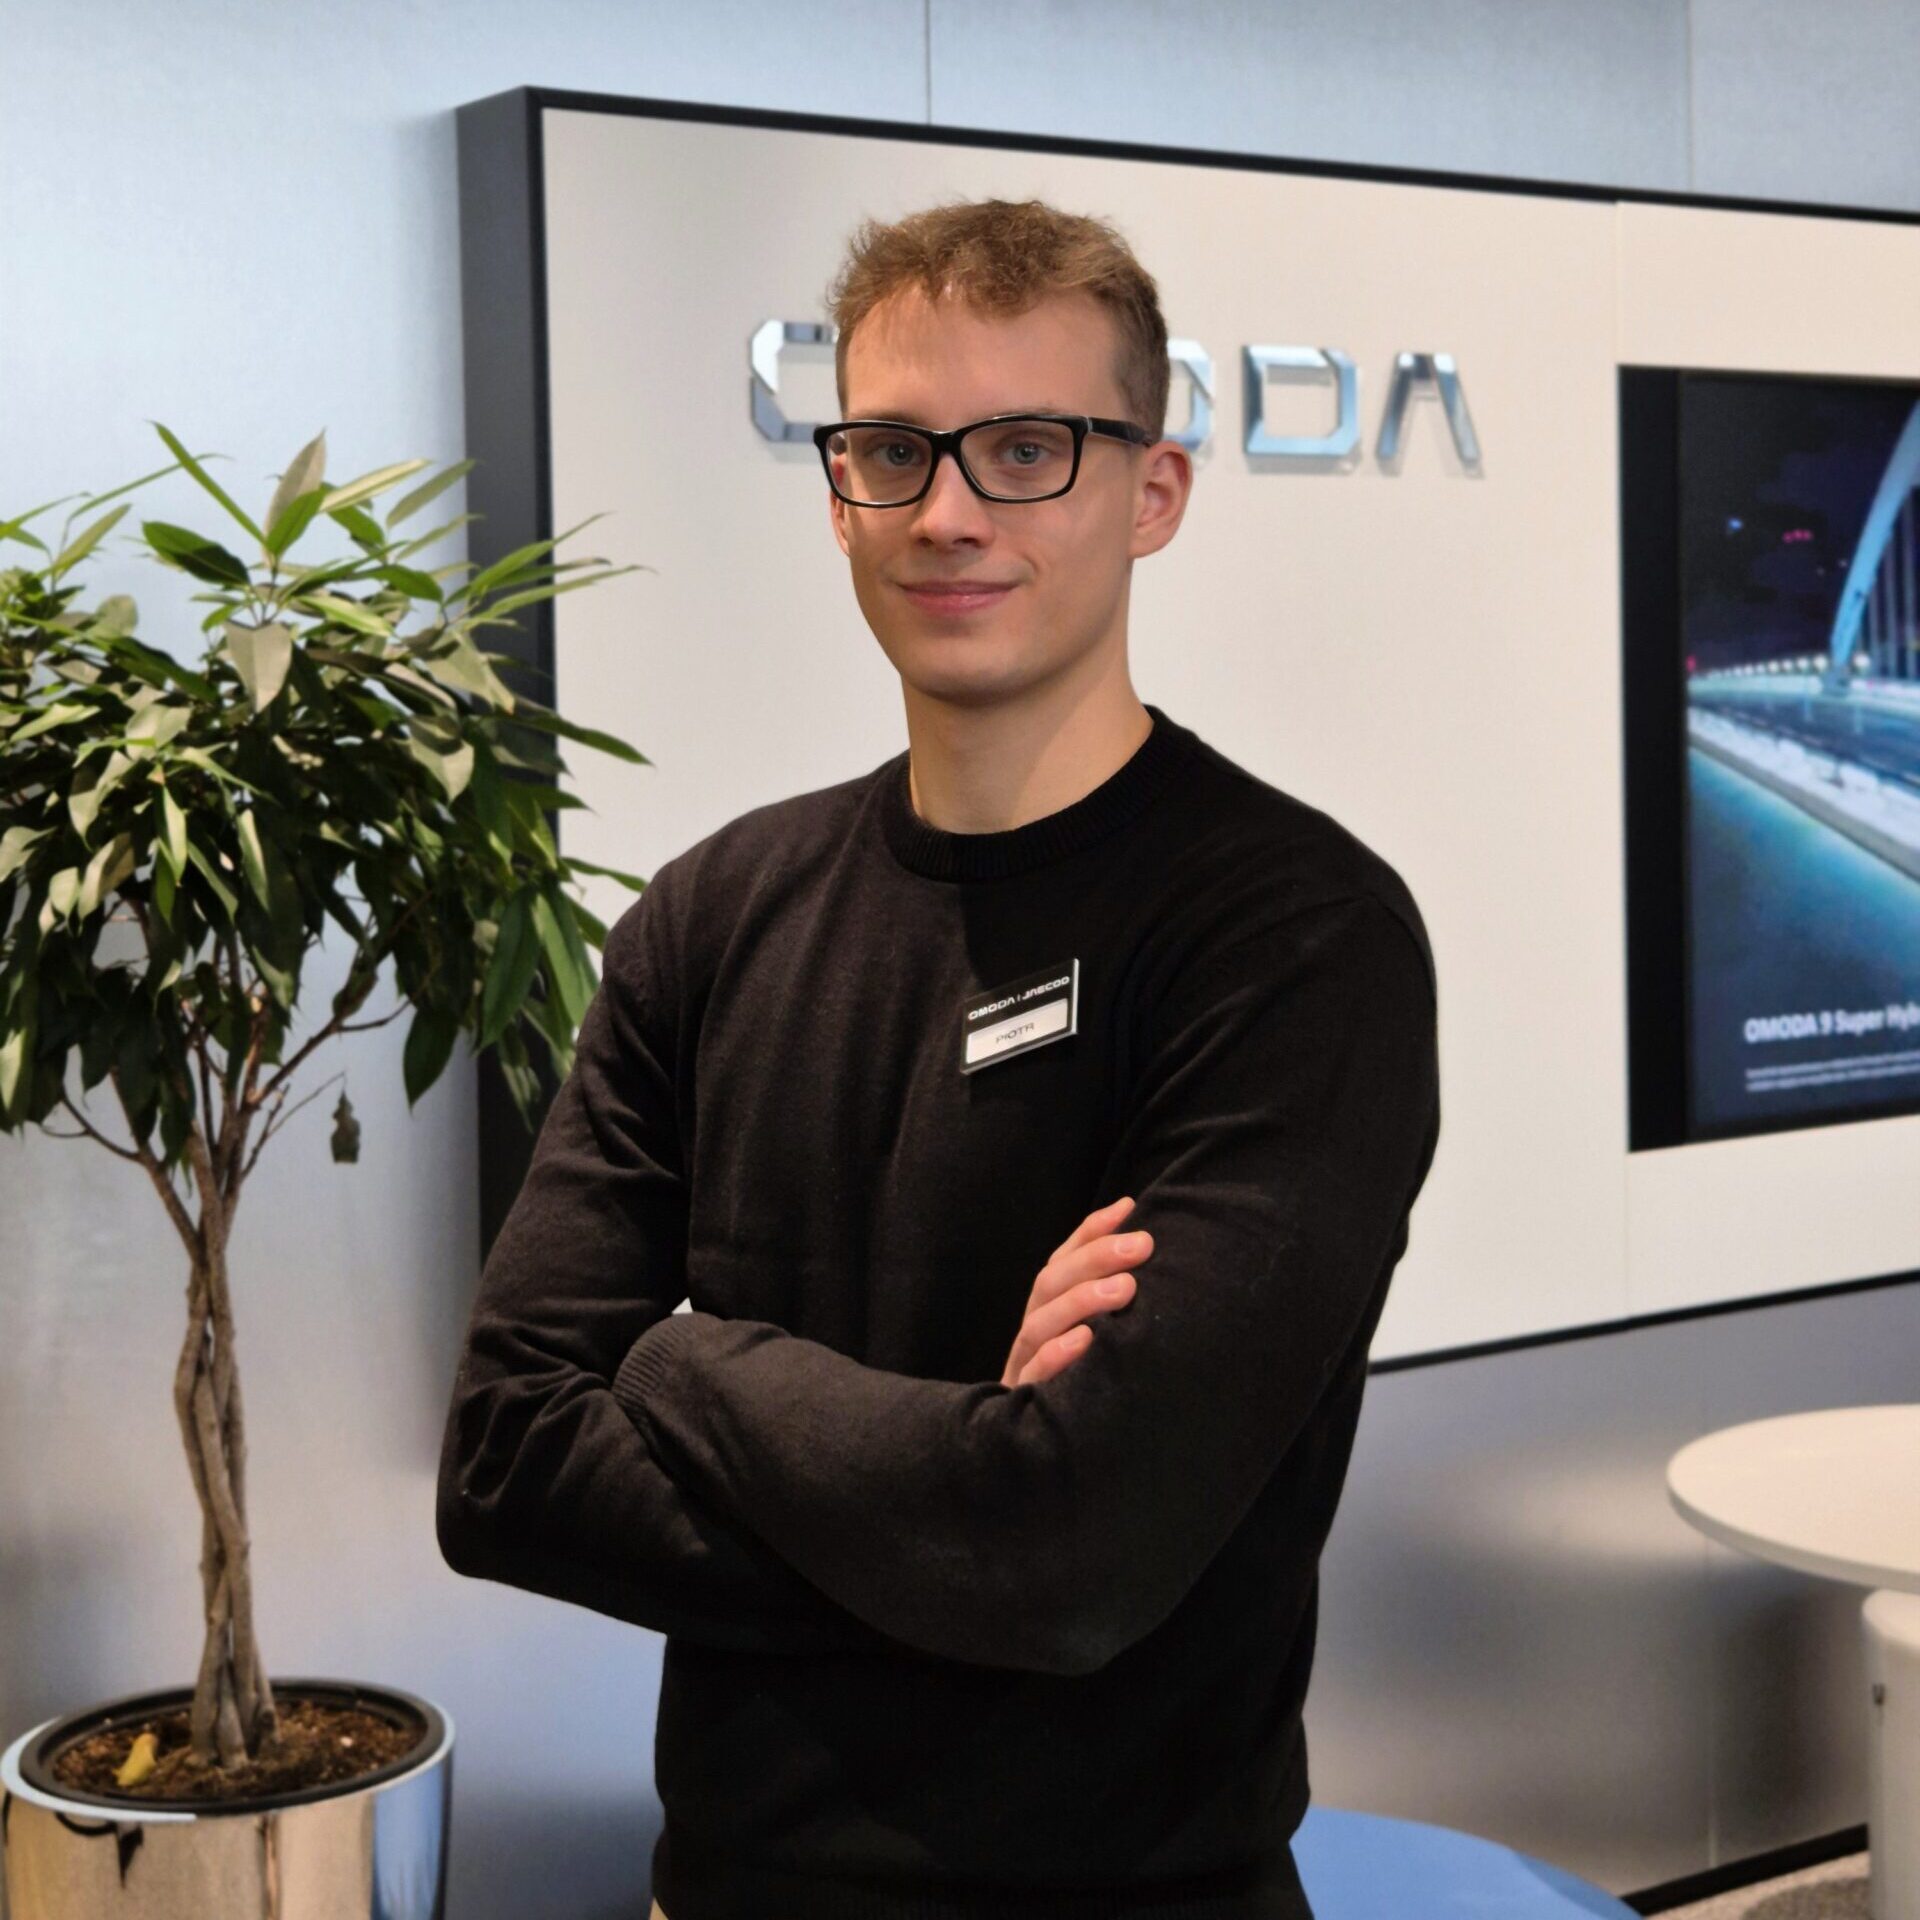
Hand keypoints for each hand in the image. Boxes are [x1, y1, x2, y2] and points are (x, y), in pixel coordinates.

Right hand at [999, 1196, 1151, 1388]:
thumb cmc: (1080, 1385)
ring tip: (1125, 1289)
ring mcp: (1025, 1367)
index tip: (1128, 1210)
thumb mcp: (1097, 1338)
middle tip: (1142, 1245)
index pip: (1062, 1261)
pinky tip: (1085, 1342)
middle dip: (1095, 1259)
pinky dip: (1056, 1357)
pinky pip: (1033, 1377)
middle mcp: (1033, 1332)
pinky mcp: (1024, 1405)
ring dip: (1081, 1301)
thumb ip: (1110, 1292)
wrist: (1041, 1462)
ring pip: (1040, 1324)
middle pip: (1050, 1283)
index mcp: (1048, 1312)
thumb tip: (1137, 1234)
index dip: (1090, 1233)